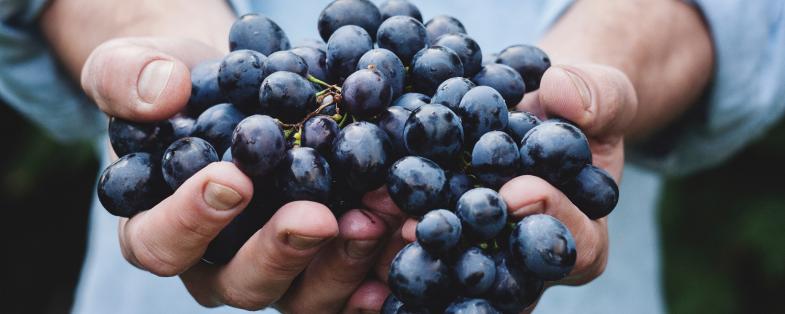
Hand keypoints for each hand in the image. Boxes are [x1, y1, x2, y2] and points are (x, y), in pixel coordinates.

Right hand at [82, 37, 399, 311]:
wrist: (236, 89)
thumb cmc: (179, 86)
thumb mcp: (136, 66)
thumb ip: (128, 78)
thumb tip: (163, 94)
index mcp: (158, 228)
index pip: (161, 243)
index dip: (193, 220)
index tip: (233, 179)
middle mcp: (216, 264)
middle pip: (242, 283)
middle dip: (283, 252)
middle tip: (318, 217)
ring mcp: (275, 268)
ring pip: (303, 295)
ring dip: (343, 262)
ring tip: (377, 217)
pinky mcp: (321, 262)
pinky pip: (349, 286)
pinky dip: (377, 269)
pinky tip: (403, 243)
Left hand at [340, 63, 638, 312]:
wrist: (535, 111)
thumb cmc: (576, 110)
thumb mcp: (602, 95)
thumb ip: (597, 97)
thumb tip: (562, 94)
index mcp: (581, 237)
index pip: (575, 246)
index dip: (550, 218)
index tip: (518, 190)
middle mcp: (528, 262)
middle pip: (506, 278)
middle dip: (467, 252)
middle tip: (427, 228)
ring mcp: (482, 256)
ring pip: (455, 272)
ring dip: (418, 252)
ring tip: (385, 226)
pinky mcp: (443, 240)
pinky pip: (420, 250)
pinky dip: (391, 234)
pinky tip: (362, 220)